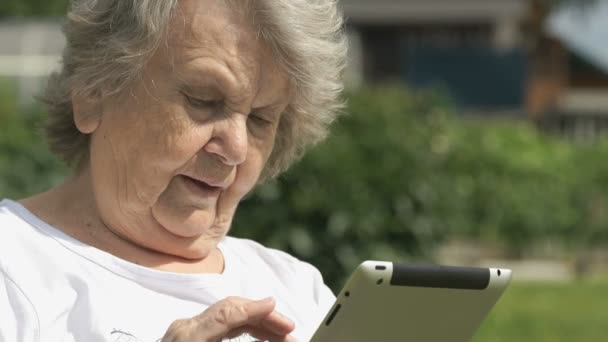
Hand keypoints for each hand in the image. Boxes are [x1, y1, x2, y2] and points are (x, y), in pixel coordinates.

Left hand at [162, 296, 296, 341]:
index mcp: (189, 339)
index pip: (227, 314)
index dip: (254, 309)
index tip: (276, 307)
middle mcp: (185, 329)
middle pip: (230, 310)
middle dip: (264, 318)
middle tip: (290, 332)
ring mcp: (184, 331)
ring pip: (227, 316)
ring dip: (256, 324)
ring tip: (281, 338)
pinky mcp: (187, 335)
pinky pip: (219, 325)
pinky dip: (242, 329)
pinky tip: (261, 340)